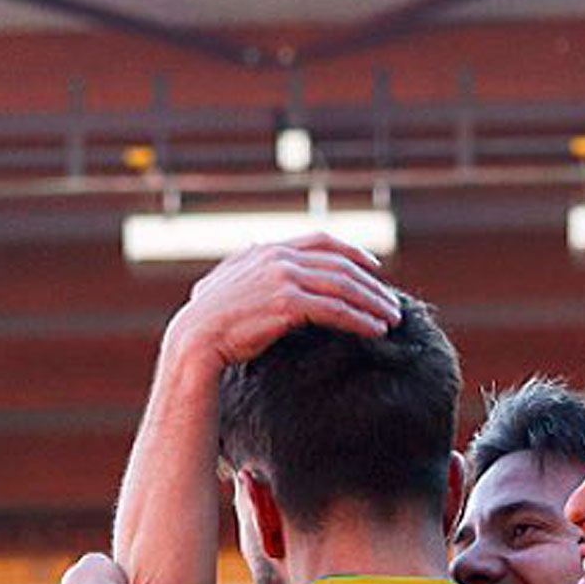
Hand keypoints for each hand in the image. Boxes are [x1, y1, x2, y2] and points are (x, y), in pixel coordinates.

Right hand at [167, 235, 400, 370]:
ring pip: (342, 285)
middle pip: (339, 263)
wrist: (193, 342)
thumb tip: (251, 251)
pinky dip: (359, 319)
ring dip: (372, 302)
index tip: (373, 266)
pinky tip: (375, 330)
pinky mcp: (287, 304)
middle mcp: (278, 258)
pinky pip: (334, 309)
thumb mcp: (225, 286)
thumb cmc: (206, 324)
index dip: (351, 251)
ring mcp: (283, 278)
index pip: (320, 241)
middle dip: (371, 283)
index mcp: (266, 251)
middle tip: (391, 302)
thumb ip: (246, 267)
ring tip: (391, 319)